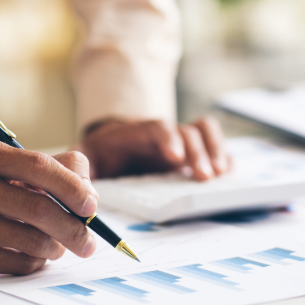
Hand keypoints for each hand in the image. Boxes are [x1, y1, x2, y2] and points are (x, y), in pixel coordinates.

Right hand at [0, 141, 98, 274]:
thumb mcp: (12, 164)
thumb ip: (58, 167)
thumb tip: (90, 196)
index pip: (38, 166)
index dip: (71, 187)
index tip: (91, 206)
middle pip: (37, 209)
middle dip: (73, 228)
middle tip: (89, 241)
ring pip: (31, 240)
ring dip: (56, 247)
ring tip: (59, 245)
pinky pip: (17, 262)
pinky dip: (37, 261)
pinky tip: (36, 254)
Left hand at [78, 116, 229, 180]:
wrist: (117, 146)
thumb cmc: (104, 154)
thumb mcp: (87, 154)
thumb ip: (81, 159)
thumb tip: (76, 170)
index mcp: (139, 132)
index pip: (156, 127)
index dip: (168, 138)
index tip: (174, 158)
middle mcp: (165, 133)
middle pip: (187, 131)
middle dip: (197, 152)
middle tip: (203, 176)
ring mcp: (183, 141)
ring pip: (205, 132)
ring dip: (215, 151)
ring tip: (219, 175)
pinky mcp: (196, 153)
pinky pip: (216, 145)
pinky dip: (225, 156)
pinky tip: (228, 174)